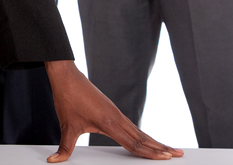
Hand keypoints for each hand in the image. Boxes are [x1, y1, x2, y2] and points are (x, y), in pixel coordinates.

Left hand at [44, 60, 182, 161]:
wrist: (66, 76)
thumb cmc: (67, 98)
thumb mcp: (66, 126)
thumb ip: (64, 148)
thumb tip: (53, 161)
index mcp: (108, 123)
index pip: (134, 143)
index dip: (150, 152)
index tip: (167, 157)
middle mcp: (116, 117)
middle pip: (143, 137)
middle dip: (161, 148)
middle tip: (179, 155)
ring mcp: (116, 113)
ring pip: (139, 131)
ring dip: (155, 141)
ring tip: (170, 149)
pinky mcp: (112, 109)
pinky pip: (131, 126)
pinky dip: (143, 135)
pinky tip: (147, 139)